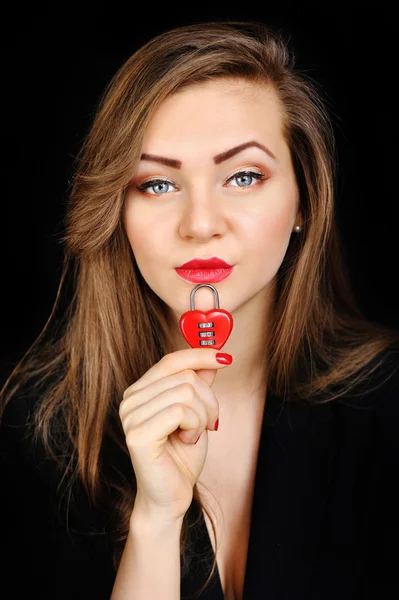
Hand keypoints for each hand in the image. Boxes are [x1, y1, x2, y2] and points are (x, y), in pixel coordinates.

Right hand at [119, 348, 230, 522]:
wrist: (171, 496)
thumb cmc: (181, 456)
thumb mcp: (197, 413)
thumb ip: (200, 384)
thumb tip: (214, 357)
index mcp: (140, 391)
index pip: (171, 361)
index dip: (199, 355)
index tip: (225, 357)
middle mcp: (130, 400)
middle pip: (184, 377)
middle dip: (208, 400)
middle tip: (209, 423)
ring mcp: (130, 416)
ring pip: (186, 393)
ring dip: (202, 417)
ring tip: (194, 435)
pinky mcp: (138, 434)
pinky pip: (180, 412)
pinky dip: (194, 427)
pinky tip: (187, 441)